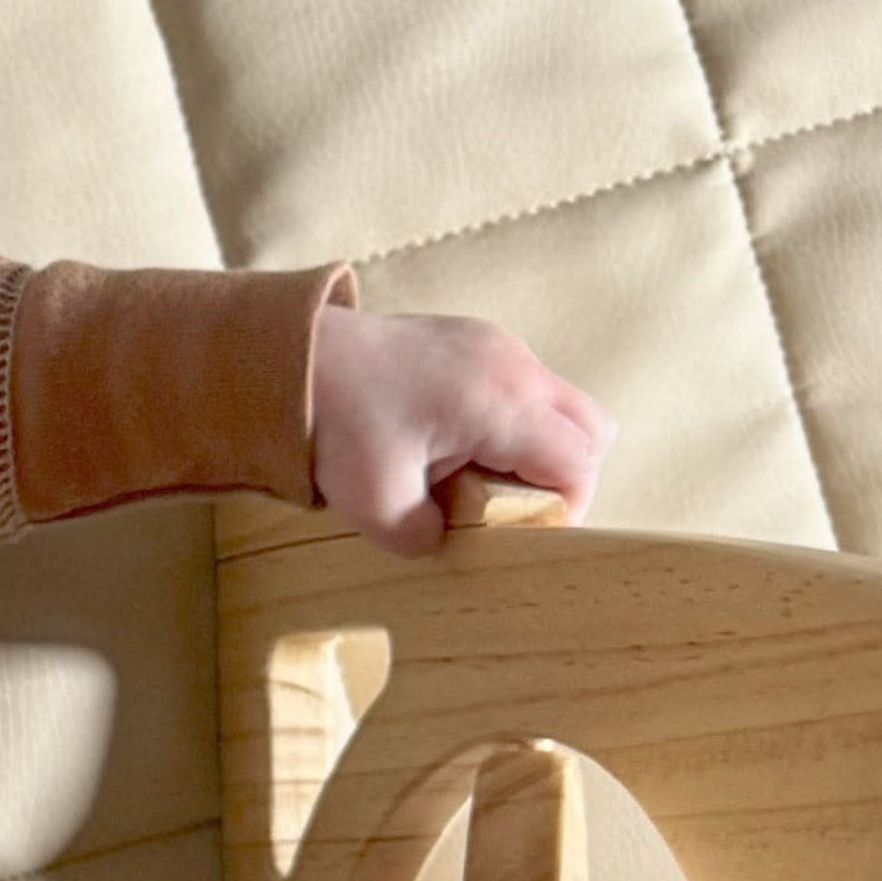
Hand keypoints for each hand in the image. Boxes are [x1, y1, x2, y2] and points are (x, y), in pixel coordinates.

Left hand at [309, 307, 611, 556]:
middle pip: (590, 429)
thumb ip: (420, 535)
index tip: (518, 531)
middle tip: (508, 507)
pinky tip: (451, 441)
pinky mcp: (475, 339)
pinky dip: (508, 421)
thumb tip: (440, 541)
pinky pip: (523, 386)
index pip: (579, 462)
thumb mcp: (374, 501)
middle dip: (563, 476)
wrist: (291, 353)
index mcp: (503, 403)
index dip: (563, 508)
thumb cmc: (335, 420)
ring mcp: (498, 345)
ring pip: (560, 405)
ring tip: (473, 474)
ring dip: (534, 447)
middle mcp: (515, 366)